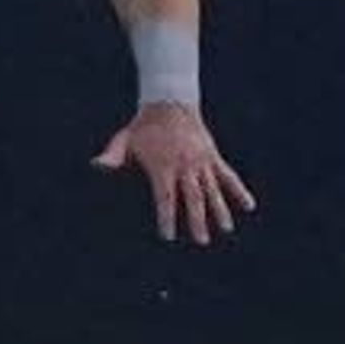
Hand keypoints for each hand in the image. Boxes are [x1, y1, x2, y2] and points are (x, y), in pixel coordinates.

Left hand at [91, 102, 256, 244]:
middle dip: (197, 220)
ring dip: (219, 210)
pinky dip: (239, 190)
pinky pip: (228, 175)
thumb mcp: (125, 139)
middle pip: (193, 197)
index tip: (167, 236)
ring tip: (225, 230)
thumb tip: (95, 166)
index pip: (165, 197)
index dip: (166, 217)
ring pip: (212, 189)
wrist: (169, 101)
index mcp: (163, 166)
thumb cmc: (143, 126)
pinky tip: (249, 206)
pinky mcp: (213, 156)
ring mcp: (201, 161)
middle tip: (201, 242)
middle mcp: (185, 165)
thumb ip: (112, 156)